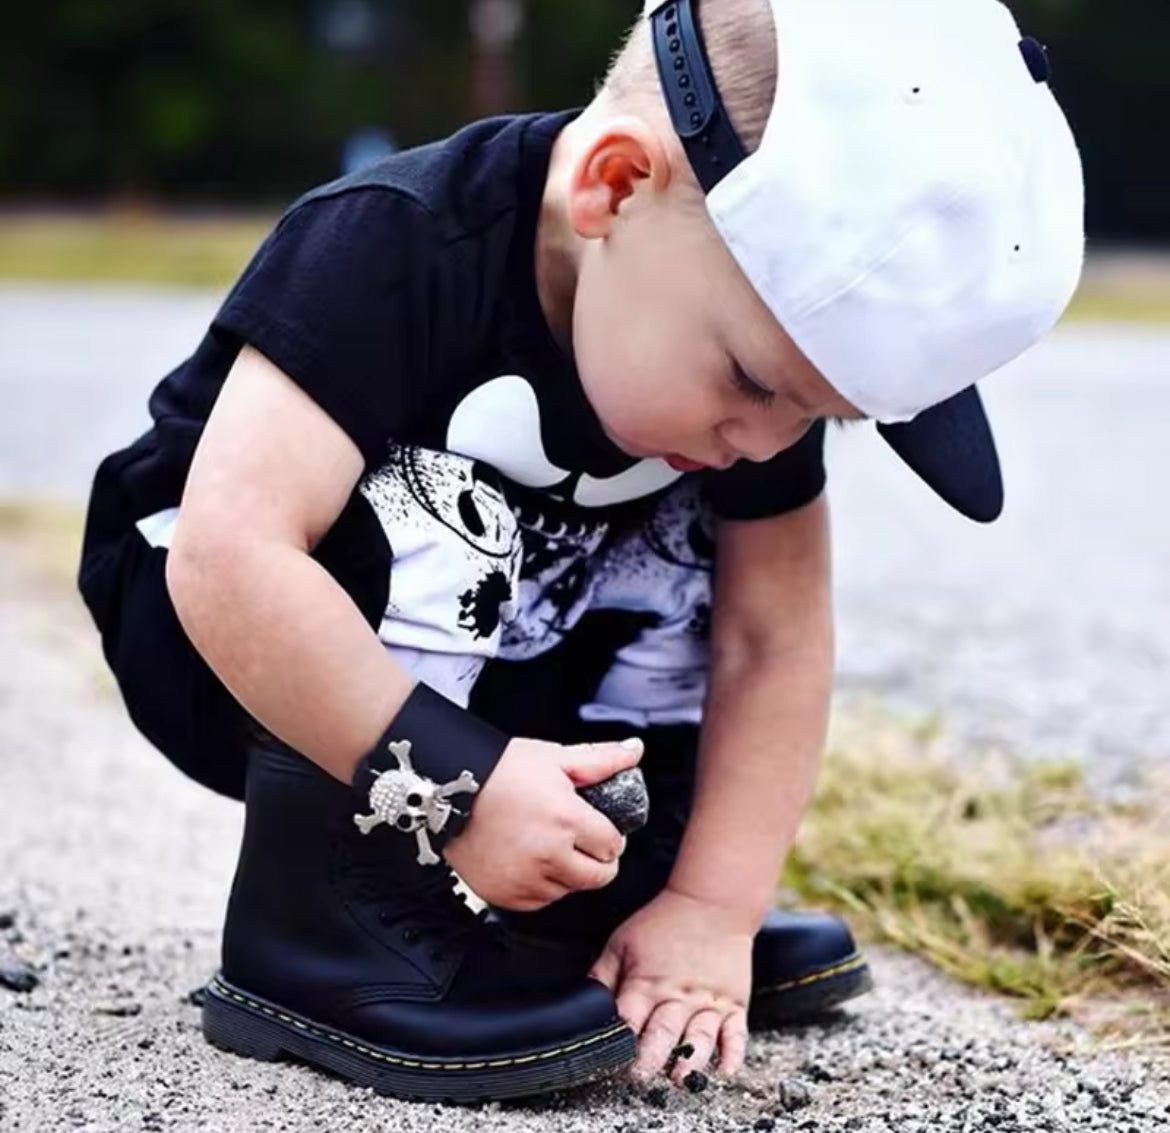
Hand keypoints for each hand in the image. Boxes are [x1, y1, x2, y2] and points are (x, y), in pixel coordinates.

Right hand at [443, 736, 642, 910]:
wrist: (446, 789)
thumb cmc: (498, 771)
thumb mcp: (554, 757)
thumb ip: (600, 759)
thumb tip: (634, 751)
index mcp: (566, 819)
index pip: (613, 846)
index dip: (609, 836)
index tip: (599, 829)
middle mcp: (548, 855)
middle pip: (598, 876)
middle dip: (597, 860)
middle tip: (582, 842)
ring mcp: (525, 879)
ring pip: (569, 890)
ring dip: (568, 873)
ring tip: (549, 846)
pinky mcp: (505, 895)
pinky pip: (539, 901)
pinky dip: (540, 885)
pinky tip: (529, 859)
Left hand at [589, 886, 753, 1084]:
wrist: (711, 902)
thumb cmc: (664, 922)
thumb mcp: (623, 942)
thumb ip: (602, 975)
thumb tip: (584, 1004)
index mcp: (646, 982)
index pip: (627, 1022)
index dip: (616, 1045)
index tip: (609, 1064)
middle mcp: (677, 996)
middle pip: (661, 1035)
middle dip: (649, 1061)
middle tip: (640, 1078)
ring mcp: (707, 1001)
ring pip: (699, 1039)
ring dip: (688, 1062)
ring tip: (678, 1079)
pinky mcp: (733, 1003)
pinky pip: (736, 1034)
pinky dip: (732, 1055)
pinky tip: (725, 1070)